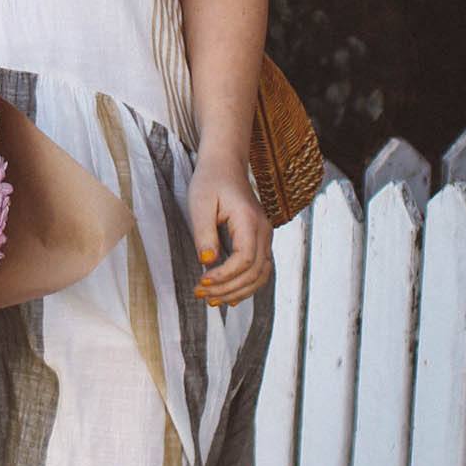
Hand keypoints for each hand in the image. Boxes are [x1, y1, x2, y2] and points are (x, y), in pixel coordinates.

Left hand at [189, 163, 273, 307]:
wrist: (225, 165)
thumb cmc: (210, 181)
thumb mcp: (200, 203)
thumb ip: (204, 233)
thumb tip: (208, 262)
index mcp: (249, 220)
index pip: (245, 259)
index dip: (224, 276)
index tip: (202, 281)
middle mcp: (263, 230)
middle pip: (255, 272)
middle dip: (228, 289)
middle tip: (202, 294)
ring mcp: (265, 236)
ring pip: (261, 275)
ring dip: (238, 291)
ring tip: (212, 300)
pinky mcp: (260, 240)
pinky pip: (260, 269)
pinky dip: (247, 286)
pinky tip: (230, 295)